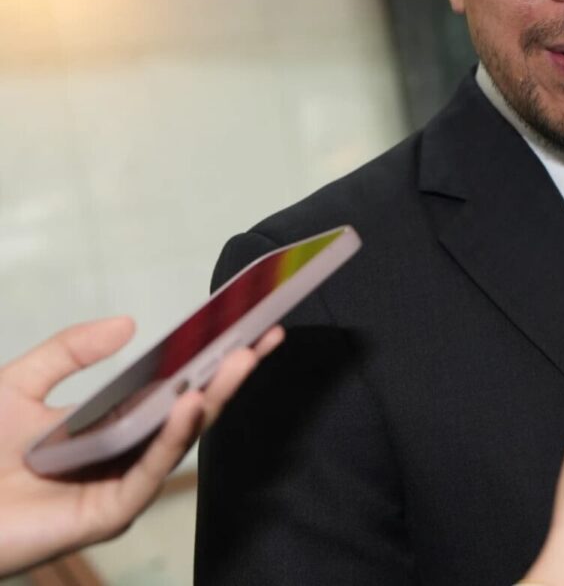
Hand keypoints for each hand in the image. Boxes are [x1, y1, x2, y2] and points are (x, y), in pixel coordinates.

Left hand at [0, 317, 282, 576]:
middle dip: (230, 373)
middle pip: (189, 412)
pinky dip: (174, 437)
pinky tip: (190, 404)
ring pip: (179, 440)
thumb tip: (129, 323)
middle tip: (264, 335)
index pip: (171, 389)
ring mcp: (122, 486)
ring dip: (214, 398)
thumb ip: (68, 352)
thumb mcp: (18, 385)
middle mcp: (125, 458)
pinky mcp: (110, 514)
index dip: (207, 359)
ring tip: (240, 360)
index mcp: (112, 428)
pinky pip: (150, 472)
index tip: (242, 325)